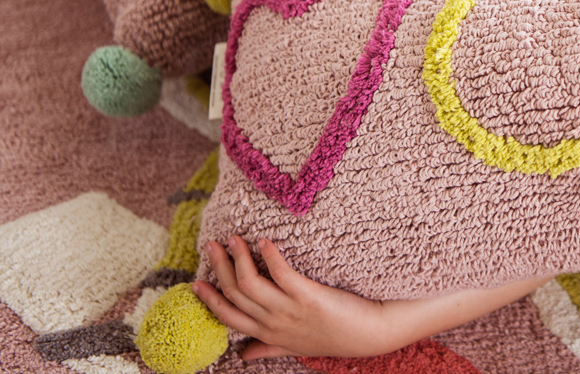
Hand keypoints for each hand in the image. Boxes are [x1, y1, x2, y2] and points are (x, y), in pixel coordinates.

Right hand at [193, 235, 551, 360]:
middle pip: (235, 296)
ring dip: (239, 258)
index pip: (229, 318)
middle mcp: (275, 324)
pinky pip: (282, 274)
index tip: (194, 282)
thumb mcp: (294, 345)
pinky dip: (271, 256)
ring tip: (234, 237)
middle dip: (219, 270)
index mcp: (270, 335)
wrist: (372, 334)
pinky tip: (266, 240)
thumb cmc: (335, 336)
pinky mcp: (309, 297)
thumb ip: (267, 348)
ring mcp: (290, 311)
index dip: (210, 300)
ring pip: (251, 284)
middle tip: (210, 246)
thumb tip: (243, 355)